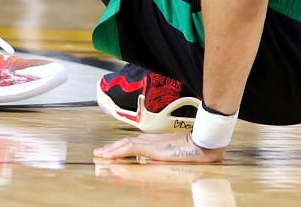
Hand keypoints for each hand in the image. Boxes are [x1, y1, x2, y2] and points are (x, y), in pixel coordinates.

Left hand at [93, 131, 224, 164]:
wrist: (202, 142)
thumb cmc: (194, 148)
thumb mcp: (177, 153)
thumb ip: (166, 155)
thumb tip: (159, 160)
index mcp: (155, 141)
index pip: (133, 143)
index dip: (120, 147)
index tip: (109, 151)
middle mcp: (150, 139)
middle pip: (126, 143)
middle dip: (111, 148)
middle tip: (98, 153)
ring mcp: (150, 143)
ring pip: (124, 145)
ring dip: (111, 150)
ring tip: (99, 155)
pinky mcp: (151, 148)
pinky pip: (130, 149)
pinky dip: (118, 152)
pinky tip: (110, 156)